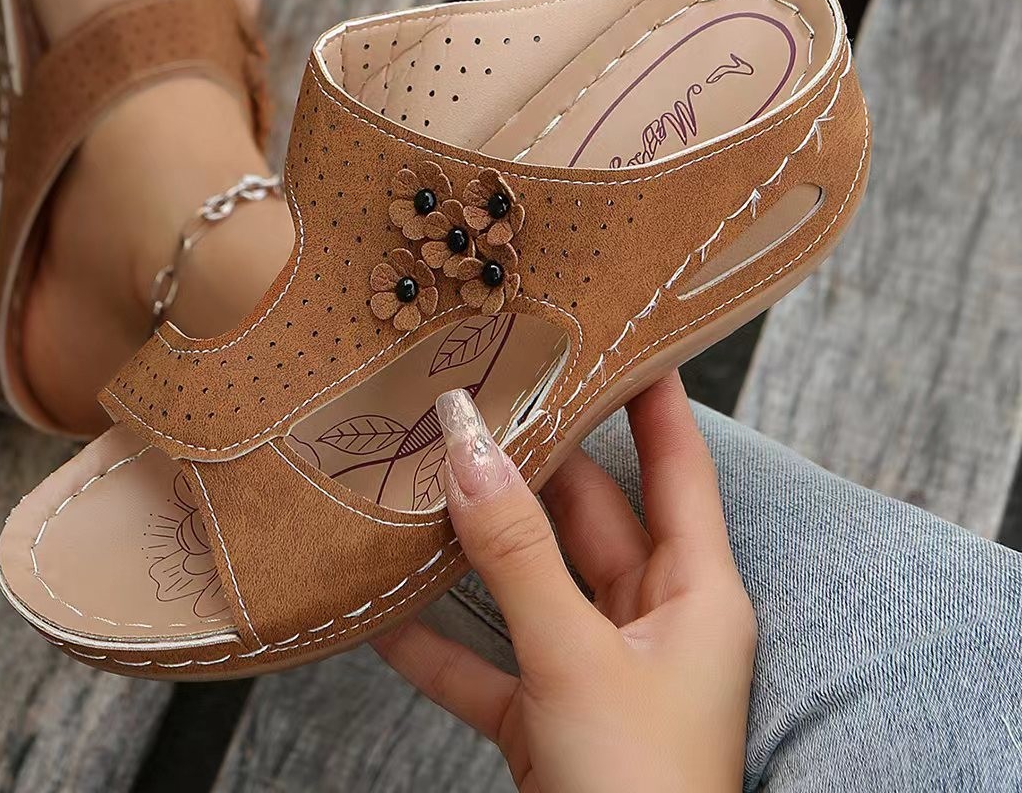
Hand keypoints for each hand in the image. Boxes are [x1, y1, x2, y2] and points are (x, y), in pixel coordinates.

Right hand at [373, 372, 754, 792]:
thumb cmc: (640, 792)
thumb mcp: (577, 659)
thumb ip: (516, 554)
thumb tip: (468, 447)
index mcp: (697, 593)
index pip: (678, 462)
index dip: (652, 394)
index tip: (617, 328)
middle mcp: (653, 621)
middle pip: (586, 513)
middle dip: (528, 463)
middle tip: (475, 397)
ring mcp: (597, 669)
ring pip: (529, 580)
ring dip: (473, 547)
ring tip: (416, 483)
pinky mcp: (549, 718)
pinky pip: (488, 658)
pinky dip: (438, 638)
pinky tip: (378, 611)